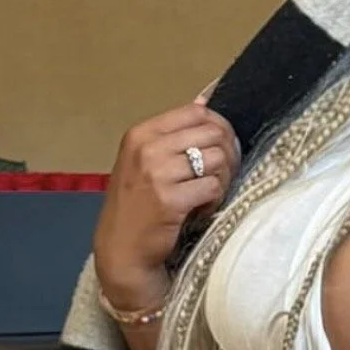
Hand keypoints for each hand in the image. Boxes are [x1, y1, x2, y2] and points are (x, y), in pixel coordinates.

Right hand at [93, 99, 240, 310]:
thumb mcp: (145, 160)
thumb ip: (174, 133)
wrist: (121, 248)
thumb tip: (205, 100)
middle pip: (213, 134)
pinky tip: (202, 208)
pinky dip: (215, 199)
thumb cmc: (137, 203)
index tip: (219, 147)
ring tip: (208, 193)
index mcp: (141, 133)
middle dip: (227, 154)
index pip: (197, 112)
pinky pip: (214, 187)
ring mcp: (158, 174)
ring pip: (218, 160)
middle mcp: (147, 149)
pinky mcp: (171, 200)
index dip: (218, 127)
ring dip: (223, 178)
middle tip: (220, 174)